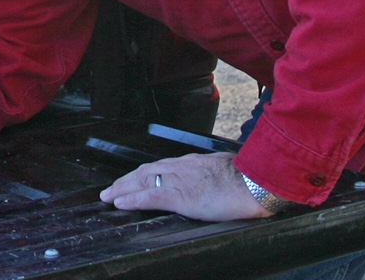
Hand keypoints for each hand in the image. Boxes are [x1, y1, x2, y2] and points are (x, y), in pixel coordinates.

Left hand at [99, 152, 273, 220]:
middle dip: (126, 180)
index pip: (160, 166)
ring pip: (143, 181)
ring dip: (122, 188)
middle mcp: (181, 167)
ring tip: (108, 196)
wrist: (256, 182)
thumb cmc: (247, 179)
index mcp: (193, 162)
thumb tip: (210, 182)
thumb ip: (211, 175)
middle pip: (146, 170)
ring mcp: (179, 180)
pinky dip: (133, 199)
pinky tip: (120, 203)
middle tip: (110, 189)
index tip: (132, 179)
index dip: (143, 173)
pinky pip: (151, 196)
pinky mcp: (181, 196)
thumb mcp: (225, 170)